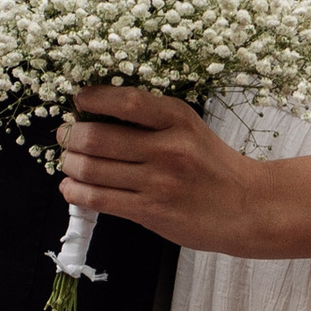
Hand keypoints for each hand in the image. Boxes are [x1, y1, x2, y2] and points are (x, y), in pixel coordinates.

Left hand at [58, 87, 282, 257]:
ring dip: (69, 164)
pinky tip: (70, 187)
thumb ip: (151, 119)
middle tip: (64, 135)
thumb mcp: (189, 128)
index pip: (124, 102)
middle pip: (98, 138)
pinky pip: (99, 200)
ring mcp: (157, 182)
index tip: (78, 100)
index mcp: (177, 119)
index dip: (92, 99)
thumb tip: (95, 114)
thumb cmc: (211, 165)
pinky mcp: (150, 211)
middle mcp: (167, 148)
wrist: (245, 206)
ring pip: (92, 170)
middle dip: (70, 136)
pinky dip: (75, 192)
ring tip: (68, 161)